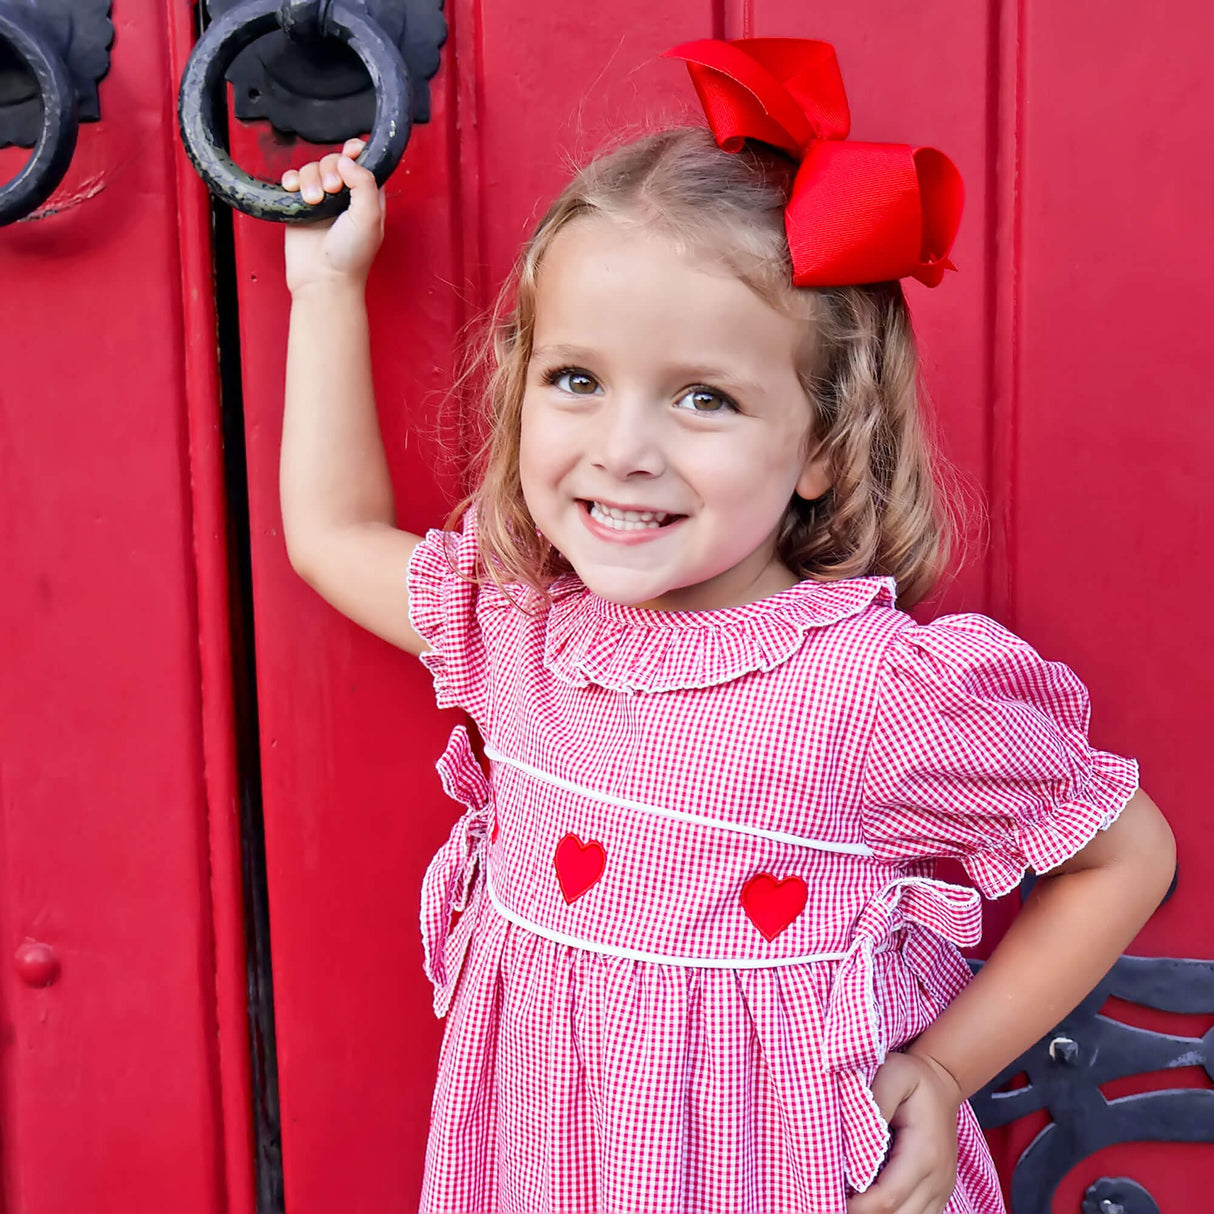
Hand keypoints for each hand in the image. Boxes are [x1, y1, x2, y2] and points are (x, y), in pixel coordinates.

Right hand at [281, 137, 385, 295]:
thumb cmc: (351, 256)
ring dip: (310, 178)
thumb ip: (364, 183)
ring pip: (312, 168)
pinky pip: (293, 180)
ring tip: (313, 200)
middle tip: (330, 190)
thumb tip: (347, 159)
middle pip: (334, 160)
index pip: (364, 162)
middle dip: (330, 168)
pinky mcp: (300, 206)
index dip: (356, 152)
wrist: (322, 280)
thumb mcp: (369, 217)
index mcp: (368, 197)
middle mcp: (345, 196)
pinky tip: (294, 191)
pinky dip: (292, 180)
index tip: (350, 151)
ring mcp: (322, 200)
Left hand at [846, 1050, 962, 1213]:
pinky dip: (892, 1213)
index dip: (857, 1204)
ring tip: (849, 1195)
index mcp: (924, 1152)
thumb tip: (852, 1130)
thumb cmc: (912, 1077)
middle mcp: (938, 1179)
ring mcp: (941, 1190)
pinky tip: (870, 1196)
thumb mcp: (892, 1073)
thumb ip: (875, 1100)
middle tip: (833, 1195)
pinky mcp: (938, 1194)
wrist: (942, 1084)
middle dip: (863, 1212)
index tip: (830, 1191)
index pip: (888, 1197)